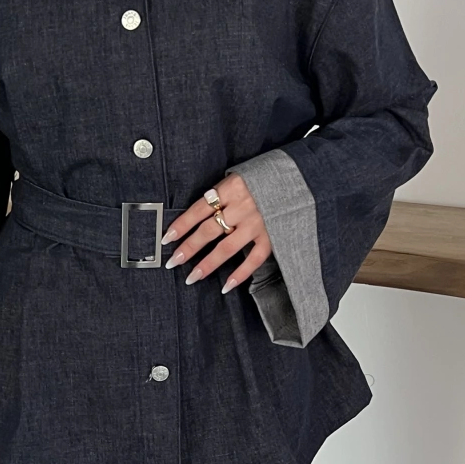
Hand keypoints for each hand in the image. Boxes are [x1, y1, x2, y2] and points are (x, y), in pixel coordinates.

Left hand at [162, 173, 272, 290]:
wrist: (297, 177)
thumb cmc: (262, 178)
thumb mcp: (238, 177)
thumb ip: (220, 195)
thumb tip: (194, 218)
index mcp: (231, 188)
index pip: (199, 210)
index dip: (181, 225)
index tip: (167, 239)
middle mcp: (243, 206)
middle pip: (209, 230)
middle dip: (189, 248)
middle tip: (173, 262)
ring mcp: (258, 222)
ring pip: (227, 248)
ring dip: (207, 264)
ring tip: (192, 277)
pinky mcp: (272, 235)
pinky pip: (254, 259)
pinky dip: (240, 274)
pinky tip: (226, 286)